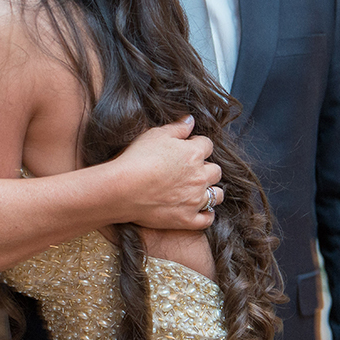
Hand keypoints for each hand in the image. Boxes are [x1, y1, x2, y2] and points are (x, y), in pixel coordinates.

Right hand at [113, 116, 222, 230]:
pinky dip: (206, 215)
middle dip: (207, 168)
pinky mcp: (187, 219)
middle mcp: (200, 176)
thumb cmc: (137, 158)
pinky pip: (207, 219)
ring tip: (199, 190)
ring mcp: (195, 199)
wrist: (123, 189)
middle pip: (216, 171)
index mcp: (194, 153)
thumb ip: (177, 127)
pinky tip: (199, 210)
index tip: (187, 148)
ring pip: (217, 195)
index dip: (197, 145)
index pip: (208, 145)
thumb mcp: (155, 134)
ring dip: (211, 191)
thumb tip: (191, 120)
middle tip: (191, 170)